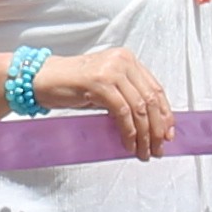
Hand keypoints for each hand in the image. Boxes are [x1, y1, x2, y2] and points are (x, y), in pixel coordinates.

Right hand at [35, 45, 175, 158]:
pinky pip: (122, 113)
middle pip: (150, 99)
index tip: (168, 133)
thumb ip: (126, 96)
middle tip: (159, 148)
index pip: (155, 88)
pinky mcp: (99, 84)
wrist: (42, 79)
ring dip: (145, 135)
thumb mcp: (105, 86)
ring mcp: (111, 71)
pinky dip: (128, 132)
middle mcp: (122, 61)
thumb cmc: (71, 85)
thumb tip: (149, 123)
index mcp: (127, 59)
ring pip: (138, 108)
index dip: (165, 113)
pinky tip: (129, 144)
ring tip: (144, 151)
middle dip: (158, 128)